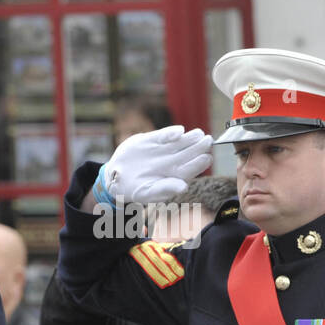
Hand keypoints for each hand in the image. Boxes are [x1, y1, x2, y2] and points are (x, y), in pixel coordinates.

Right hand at [95, 125, 212, 208]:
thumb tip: (184, 187)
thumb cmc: (136, 189)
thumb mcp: (149, 193)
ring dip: (190, 137)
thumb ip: (166, 189)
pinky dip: (171, 132)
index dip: (200, 163)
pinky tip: (180, 131)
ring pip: (180, 142)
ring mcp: (163, 149)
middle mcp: (172, 161)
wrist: (116, 176)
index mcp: (175, 175)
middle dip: (199, 147)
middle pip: (189, 153)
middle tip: (208, 140)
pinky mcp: (151, 140)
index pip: (191, 168)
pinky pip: (163, 135)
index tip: (207, 158)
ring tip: (198, 134)